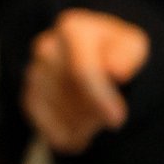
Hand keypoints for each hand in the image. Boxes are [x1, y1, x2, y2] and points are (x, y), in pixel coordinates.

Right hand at [22, 8, 150, 154]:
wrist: (103, 58)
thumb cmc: (120, 53)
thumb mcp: (134, 46)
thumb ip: (127, 55)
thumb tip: (116, 70)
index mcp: (74, 29)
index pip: (80, 70)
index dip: (98, 98)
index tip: (116, 120)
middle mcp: (47, 47)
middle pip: (67, 92)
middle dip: (92, 112)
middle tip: (114, 121)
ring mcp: (34, 71)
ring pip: (54, 109)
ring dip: (79, 124)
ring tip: (99, 123)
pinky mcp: (29, 95)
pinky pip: (41, 121)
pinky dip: (62, 134)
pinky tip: (81, 135)